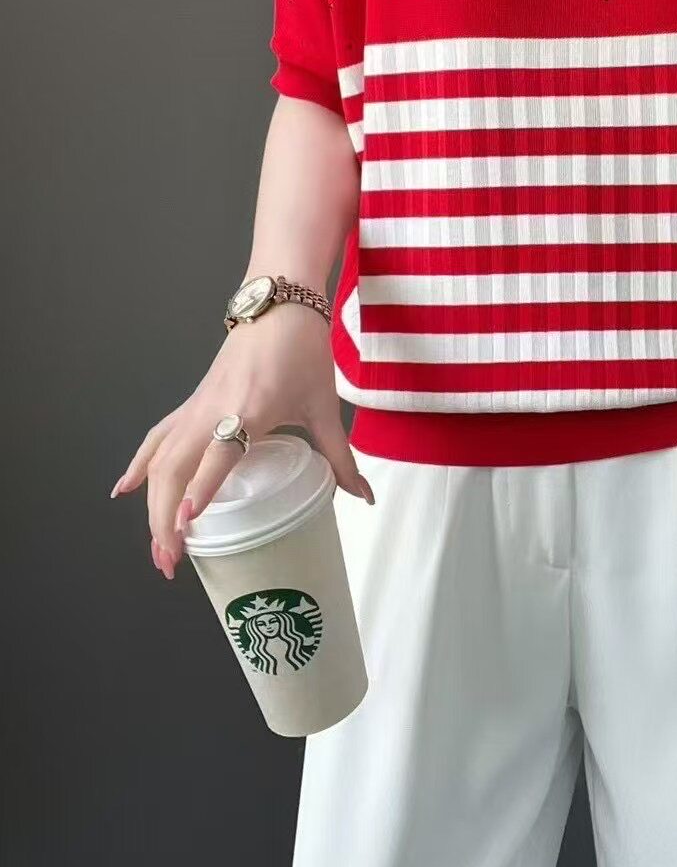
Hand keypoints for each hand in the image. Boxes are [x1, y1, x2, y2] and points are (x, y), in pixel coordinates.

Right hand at [110, 305, 374, 580]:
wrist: (280, 304)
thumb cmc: (302, 351)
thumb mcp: (325, 407)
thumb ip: (340, 458)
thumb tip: (363, 497)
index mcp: (250, 409)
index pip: (218, 454)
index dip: (200, 489)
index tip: (186, 524)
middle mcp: (214, 410)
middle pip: (175, 467)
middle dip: (166, 518)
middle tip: (171, 562)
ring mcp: (197, 406)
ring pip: (160, 459)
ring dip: (152, 504)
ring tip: (158, 547)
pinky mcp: (192, 403)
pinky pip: (157, 437)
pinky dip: (139, 464)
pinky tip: (124, 490)